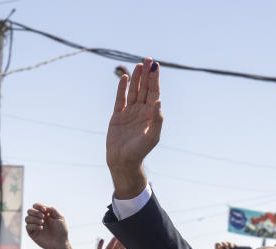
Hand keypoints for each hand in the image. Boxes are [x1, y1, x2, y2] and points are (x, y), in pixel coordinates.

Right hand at [25, 203, 78, 248]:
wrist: (60, 243)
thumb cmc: (61, 231)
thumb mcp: (59, 217)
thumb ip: (52, 209)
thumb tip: (43, 207)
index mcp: (44, 214)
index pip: (36, 206)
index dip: (38, 206)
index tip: (45, 210)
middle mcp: (38, 219)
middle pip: (29, 211)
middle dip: (35, 212)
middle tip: (43, 217)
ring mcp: (34, 226)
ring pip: (27, 218)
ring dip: (34, 219)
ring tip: (42, 222)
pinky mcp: (32, 233)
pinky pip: (27, 226)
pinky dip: (34, 225)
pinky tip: (41, 228)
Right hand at [106, 57, 162, 198]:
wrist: (123, 161)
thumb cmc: (140, 151)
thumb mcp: (152, 137)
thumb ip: (157, 119)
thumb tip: (158, 101)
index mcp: (151, 115)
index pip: (154, 93)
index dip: (154, 80)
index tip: (156, 66)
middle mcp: (141, 112)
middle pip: (144, 89)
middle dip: (146, 75)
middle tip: (148, 59)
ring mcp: (129, 113)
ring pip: (133, 91)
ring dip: (136, 78)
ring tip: (139, 65)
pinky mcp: (117, 116)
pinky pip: (120, 99)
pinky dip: (122, 89)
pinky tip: (124, 78)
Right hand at [211, 241, 237, 248]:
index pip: (232, 245)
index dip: (234, 244)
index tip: (236, 246)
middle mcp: (225, 247)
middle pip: (228, 242)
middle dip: (231, 244)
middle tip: (232, 247)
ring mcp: (221, 247)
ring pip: (223, 242)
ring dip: (226, 244)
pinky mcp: (216, 247)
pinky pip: (217, 243)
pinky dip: (218, 244)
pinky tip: (219, 247)